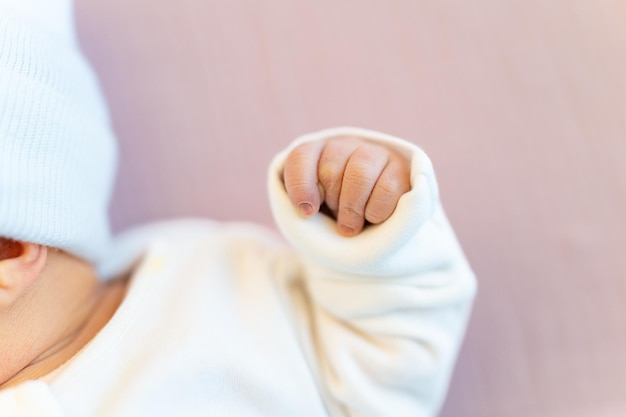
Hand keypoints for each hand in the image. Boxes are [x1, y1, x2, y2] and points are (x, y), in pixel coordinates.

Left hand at [283, 136, 410, 236]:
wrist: (372, 223)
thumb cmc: (334, 215)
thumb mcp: (312, 209)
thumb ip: (303, 204)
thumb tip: (308, 209)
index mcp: (316, 151)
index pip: (301, 158)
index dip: (300, 187)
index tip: (306, 213)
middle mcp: (345, 145)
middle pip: (331, 170)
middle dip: (333, 202)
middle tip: (337, 217)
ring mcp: (375, 153)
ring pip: (359, 175)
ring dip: (353, 208)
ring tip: (352, 225)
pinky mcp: (401, 169)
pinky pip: (387, 188)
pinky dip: (376, 211)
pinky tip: (373, 218)